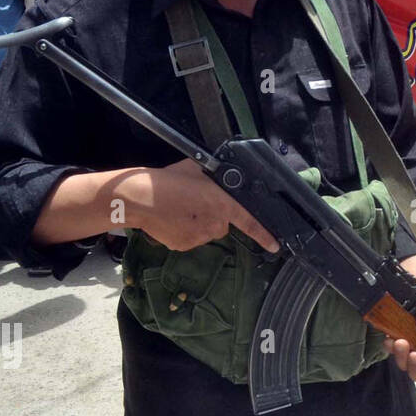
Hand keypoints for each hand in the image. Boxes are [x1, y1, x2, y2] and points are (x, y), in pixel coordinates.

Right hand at [114, 159, 278, 252]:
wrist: (139, 199)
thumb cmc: (169, 180)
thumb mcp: (199, 169)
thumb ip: (217, 176)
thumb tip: (225, 174)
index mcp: (223, 205)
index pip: (250, 222)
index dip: (264, 235)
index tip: (275, 246)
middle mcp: (215, 224)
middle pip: (223, 223)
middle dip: (213, 215)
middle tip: (194, 202)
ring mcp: (199, 238)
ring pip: (206, 231)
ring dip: (198, 222)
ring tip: (180, 209)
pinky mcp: (184, 246)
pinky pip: (191, 239)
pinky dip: (185, 231)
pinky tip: (172, 219)